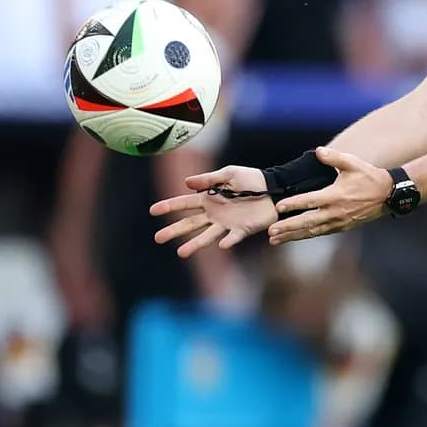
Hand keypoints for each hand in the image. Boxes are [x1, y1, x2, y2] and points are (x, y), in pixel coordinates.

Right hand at [150, 165, 278, 256]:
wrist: (274, 189)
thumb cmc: (251, 179)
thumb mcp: (229, 173)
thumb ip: (209, 179)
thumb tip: (186, 183)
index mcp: (209, 198)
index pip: (184, 203)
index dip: (169, 206)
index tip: (152, 211)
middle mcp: (214, 214)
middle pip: (190, 223)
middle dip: (174, 230)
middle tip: (157, 238)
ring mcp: (227, 224)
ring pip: (206, 235)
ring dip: (194, 244)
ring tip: (181, 253)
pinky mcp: (243, 230)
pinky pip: (233, 237)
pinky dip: (228, 241)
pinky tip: (221, 245)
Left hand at [267, 147, 393, 244]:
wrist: (388, 195)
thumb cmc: (369, 177)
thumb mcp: (353, 163)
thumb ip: (334, 157)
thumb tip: (318, 151)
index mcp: (336, 195)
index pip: (310, 201)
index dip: (293, 204)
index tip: (278, 208)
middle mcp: (335, 212)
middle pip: (307, 222)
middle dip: (288, 228)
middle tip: (271, 232)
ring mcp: (339, 222)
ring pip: (312, 232)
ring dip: (292, 236)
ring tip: (275, 240)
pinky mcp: (342, 227)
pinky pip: (320, 233)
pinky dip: (305, 236)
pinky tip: (294, 237)